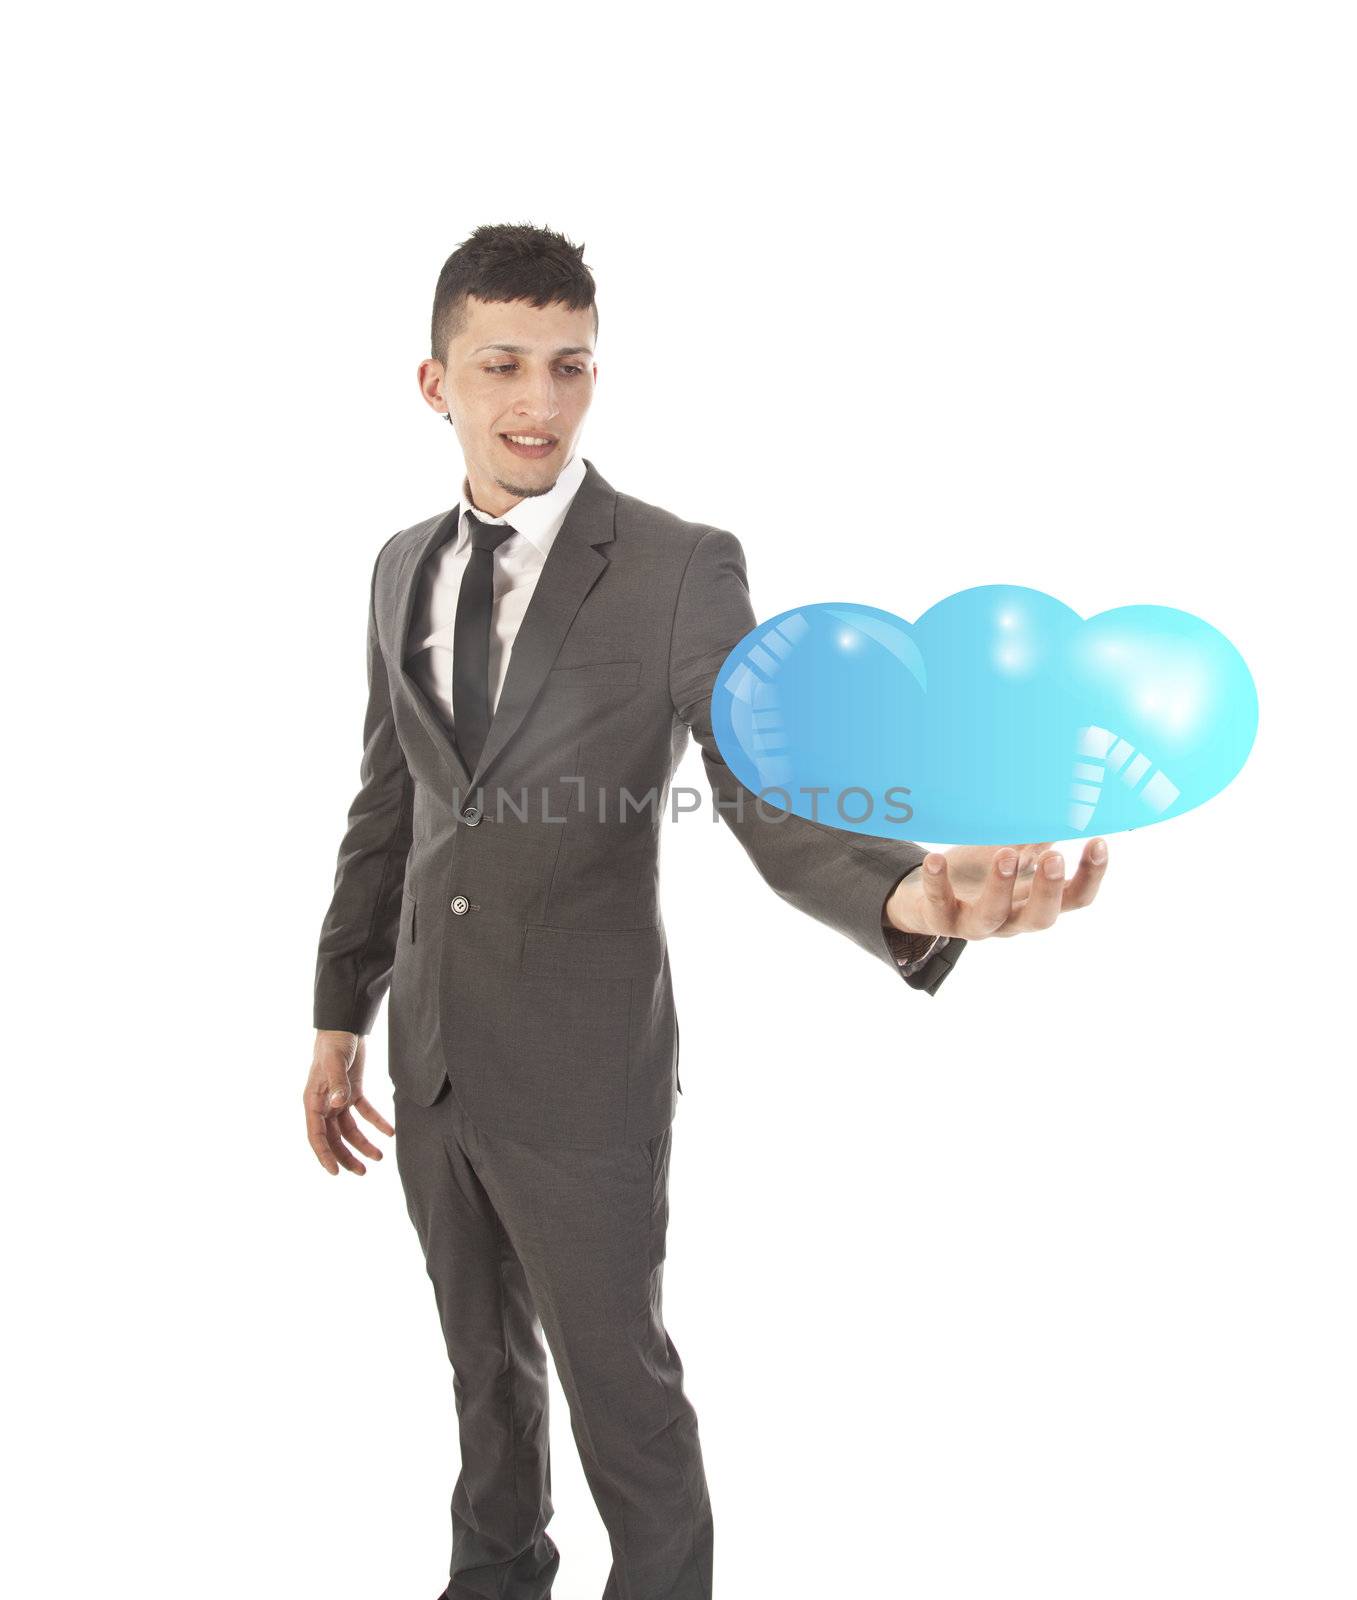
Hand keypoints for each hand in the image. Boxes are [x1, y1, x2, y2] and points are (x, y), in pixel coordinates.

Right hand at [304, 1030, 393, 1175]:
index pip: (316, 1135)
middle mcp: (324, 1104)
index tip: (335, 1173)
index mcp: (314, 1101)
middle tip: (362, 1172)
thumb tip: (338, 1105)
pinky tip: (389, 1132)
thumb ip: (337, 1084)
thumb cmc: (333, 1044)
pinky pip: (364, 1113)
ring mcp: (338, 1098)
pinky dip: (376, 1122)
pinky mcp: (353, 1091)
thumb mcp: (334, 1063)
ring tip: (379, 1157)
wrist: (344, 1026)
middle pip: (333, 1138)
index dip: (325, 1155)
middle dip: (346, 1156)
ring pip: (349, 1129)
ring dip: (363, 1143)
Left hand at [885, 838, 1108, 941]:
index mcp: (1034, 903)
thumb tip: (1067, 805)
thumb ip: (1036, 839)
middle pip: (1041, 918)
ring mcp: (976, 923)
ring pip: (991, 916)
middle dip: (1049, 889)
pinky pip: (938, 903)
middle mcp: (1011, 919)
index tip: (1098, 842)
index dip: (1091, 875)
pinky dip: (937, 881)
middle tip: (1054, 858)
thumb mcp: (1011, 856)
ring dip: (1000, 886)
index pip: (1074, 899)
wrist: (929, 903)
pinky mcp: (940, 918)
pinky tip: (935, 858)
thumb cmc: (979, 876)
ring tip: (1006, 854)